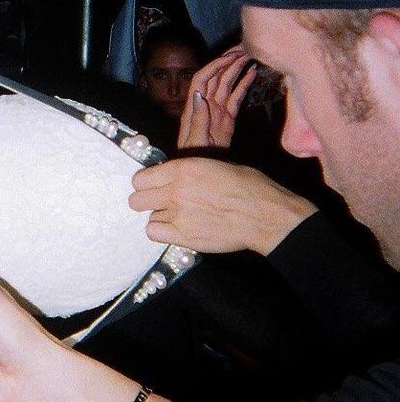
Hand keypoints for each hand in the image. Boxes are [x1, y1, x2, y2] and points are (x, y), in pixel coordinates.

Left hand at [129, 156, 316, 254]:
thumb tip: (171, 176)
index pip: (142, 178)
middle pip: (137, 199)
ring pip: (148, 218)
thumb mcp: (215, 165)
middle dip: (147, 201)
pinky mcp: (184, 236)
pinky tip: (177, 230)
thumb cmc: (248, 187)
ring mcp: (178, 215)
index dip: (146, 184)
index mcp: (183, 168)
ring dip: (160, 218)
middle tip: (161, 204)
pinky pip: (155, 234)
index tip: (154, 187)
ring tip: (177, 218)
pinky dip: (163, 233)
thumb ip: (187, 171)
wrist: (265, 214)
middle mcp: (176, 190)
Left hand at [176, 46, 256, 149]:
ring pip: (227, 83)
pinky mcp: (228, 116)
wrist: (202, 167)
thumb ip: (197, 118)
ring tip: (249, 56)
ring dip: (236, 69)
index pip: (202, 79)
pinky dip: (243, 84)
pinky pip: (236, 97)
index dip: (214, 66)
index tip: (228, 57)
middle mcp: (205, 103)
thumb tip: (199, 94)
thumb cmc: (193, 156)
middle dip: (227, 62)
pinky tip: (252, 73)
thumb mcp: (194, 139)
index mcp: (194, 106)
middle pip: (216, 77)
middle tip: (242, 50)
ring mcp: (217, 109)